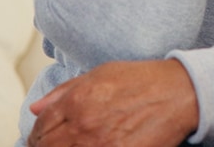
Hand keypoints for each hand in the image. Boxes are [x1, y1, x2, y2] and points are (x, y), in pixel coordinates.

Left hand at [26, 59, 198, 146]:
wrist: (178, 93)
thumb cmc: (141, 80)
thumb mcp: (100, 74)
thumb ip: (64, 91)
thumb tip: (36, 107)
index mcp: (76, 100)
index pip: (41, 126)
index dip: (36, 135)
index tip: (39, 139)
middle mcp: (84, 124)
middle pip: (47, 146)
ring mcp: (100, 145)